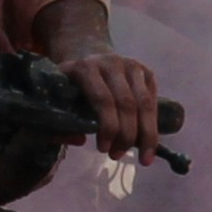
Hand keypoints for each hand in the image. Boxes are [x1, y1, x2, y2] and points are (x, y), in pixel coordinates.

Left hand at [33, 0, 166, 156]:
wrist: (89, 53)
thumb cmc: (70, 83)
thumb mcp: (58, 96)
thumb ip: (61, 121)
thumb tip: (79, 140)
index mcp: (86, 68)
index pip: (103, 99)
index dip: (107, 126)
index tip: (103, 149)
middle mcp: (112, 62)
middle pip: (127, 103)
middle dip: (126, 135)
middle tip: (117, 156)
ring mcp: (132, 65)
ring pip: (146, 104)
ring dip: (146, 134)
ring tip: (143, 158)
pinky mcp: (146, 72)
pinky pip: (153, 102)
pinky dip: (153, 125)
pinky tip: (149, 143)